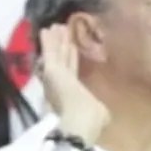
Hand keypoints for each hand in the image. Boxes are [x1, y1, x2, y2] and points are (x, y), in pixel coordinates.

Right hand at [35, 23, 108, 143]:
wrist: (79, 123)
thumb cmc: (91, 121)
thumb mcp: (99, 113)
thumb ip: (98, 109)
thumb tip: (104, 113)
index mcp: (71, 93)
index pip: (71, 70)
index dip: (71, 57)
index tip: (71, 46)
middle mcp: (60, 84)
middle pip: (61, 59)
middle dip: (61, 46)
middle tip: (60, 31)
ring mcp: (55, 76)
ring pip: (55, 54)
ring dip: (55, 40)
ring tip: (55, 26)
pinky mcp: (52, 70)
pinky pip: (50, 52)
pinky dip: (47, 42)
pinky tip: (46, 30)